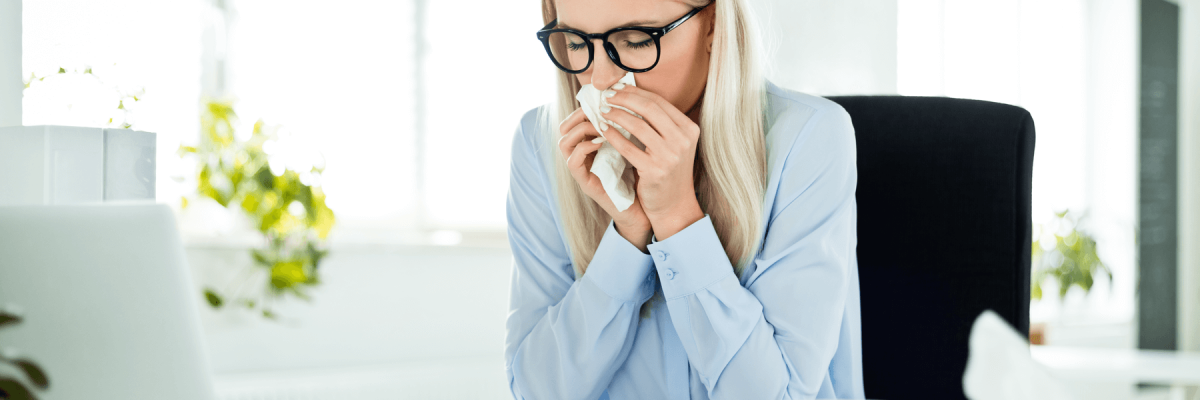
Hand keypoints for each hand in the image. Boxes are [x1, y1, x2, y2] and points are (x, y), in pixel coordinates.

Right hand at [558, 107, 652, 249]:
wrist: (644, 209)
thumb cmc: (642, 175)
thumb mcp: (635, 145)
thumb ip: (628, 128)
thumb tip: (635, 99)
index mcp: (592, 145)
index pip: (576, 119)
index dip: (586, 106)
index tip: (605, 99)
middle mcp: (583, 157)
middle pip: (564, 128)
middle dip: (579, 114)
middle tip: (600, 109)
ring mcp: (583, 170)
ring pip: (563, 143)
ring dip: (581, 129)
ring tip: (601, 125)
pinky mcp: (586, 184)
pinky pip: (572, 161)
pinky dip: (584, 148)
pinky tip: (602, 142)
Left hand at [599, 84, 704, 239]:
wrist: (674, 204)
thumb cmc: (669, 171)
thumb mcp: (674, 144)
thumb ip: (661, 123)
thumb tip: (632, 96)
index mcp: (689, 129)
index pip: (659, 102)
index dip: (636, 92)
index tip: (618, 88)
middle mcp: (683, 140)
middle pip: (649, 109)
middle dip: (624, 99)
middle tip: (607, 96)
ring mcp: (670, 156)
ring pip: (637, 125)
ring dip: (616, 115)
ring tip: (602, 111)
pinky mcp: (654, 170)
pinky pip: (627, 147)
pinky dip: (613, 135)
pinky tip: (603, 130)